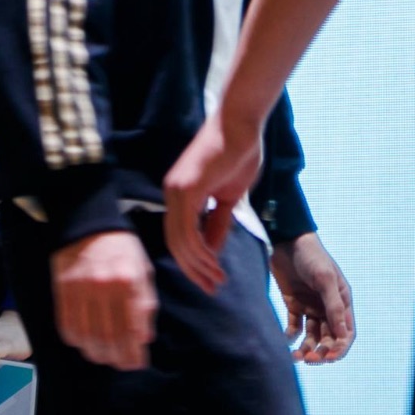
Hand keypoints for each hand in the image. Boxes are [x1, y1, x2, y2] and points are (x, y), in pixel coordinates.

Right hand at [51, 229, 156, 370]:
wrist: (87, 223)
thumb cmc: (121, 249)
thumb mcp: (143, 272)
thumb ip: (144, 304)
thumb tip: (143, 338)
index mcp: (129, 282)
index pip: (132, 329)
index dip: (134, 353)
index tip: (136, 363)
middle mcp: (104, 287)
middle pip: (109, 337)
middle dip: (116, 357)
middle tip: (121, 364)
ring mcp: (80, 288)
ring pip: (86, 334)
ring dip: (95, 352)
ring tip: (102, 356)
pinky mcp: (62, 288)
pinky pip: (66, 323)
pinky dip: (75, 339)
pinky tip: (83, 342)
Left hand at [163, 107, 263, 293]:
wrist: (242, 125)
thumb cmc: (238, 155)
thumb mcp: (228, 198)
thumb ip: (218, 223)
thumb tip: (211, 251)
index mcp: (179, 196)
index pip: (178, 237)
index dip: (191, 261)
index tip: (209, 280)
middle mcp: (171, 193)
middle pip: (174, 242)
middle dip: (192, 270)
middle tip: (211, 289)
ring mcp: (176, 190)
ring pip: (179, 240)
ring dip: (198, 265)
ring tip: (217, 281)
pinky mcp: (186, 187)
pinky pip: (187, 228)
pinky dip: (200, 250)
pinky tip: (214, 263)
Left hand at [269, 232, 354, 363]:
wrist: (287, 241)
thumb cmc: (312, 257)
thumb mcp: (325, 279)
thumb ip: (333, 306)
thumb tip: (343, 335)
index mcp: (342, 303)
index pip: (345, 334)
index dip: (339, 348)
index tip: (329, 358)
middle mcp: (328, 308)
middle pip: (327, 338)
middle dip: (320, 351)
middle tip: (309, 360)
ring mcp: (311, 307)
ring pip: (311, 335)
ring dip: (305, 348)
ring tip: (295, 357)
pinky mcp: (294, 304)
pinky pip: (294, 326)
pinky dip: (290, 336)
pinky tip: (284, 342)